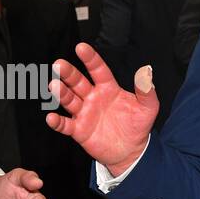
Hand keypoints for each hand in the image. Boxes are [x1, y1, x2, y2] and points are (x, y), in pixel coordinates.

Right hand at [46, 43, 156, 176]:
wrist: (131, 151)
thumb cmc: (137, 126)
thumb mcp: (148, 107)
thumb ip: (147, 91)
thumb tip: (146, 72)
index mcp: (108, 88)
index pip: (98, 70)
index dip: (90, 59)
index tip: (81, 47)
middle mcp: (93, 98)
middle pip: (78, 82)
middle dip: (68, 73)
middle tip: (59, 64)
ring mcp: (84, 113)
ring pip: (70, 100)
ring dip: (61, 93)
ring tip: (54, 85)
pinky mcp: (79, 130)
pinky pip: (66, 125)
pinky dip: (57, 122)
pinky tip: (51, 117)